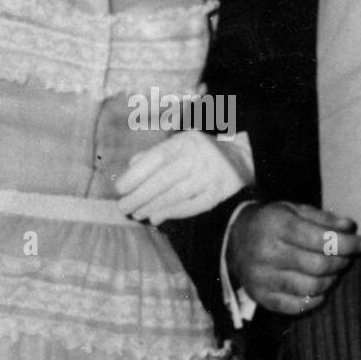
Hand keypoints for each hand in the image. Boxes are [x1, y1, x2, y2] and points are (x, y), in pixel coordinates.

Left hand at [115, 132, 249, 224]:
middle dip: (140, 195)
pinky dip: (172, 213)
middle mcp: (199, 157)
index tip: (120, 188)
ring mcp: (210, 175)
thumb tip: (130, 168)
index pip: (157, 157)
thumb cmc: (199, 151)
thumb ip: (155, 154)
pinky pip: (192, 206)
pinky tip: (157, 217)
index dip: (136, 174)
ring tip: (136, 214)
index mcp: (185, 142)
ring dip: (153, 207)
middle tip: (123, 207)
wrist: (240, 157)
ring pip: (177, 195)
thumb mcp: (179, 144)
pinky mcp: (219, 193)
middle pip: (165, 179)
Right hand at [228, 201, 360, 315]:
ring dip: (331, 280)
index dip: (348, 244)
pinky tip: (319, 289)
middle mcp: (267, 252)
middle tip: (346, 258)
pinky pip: (297, 306)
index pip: (321, 240)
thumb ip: (323, 218)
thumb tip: (350, 227)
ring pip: (311, 288)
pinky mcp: (261, 296)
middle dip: (342, 262)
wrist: (233, 240)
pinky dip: (315, 299)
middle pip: (319, 266)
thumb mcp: (293, 209)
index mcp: (277, 225)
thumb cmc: (271, 222)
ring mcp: (262, 277)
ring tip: (333, 271)